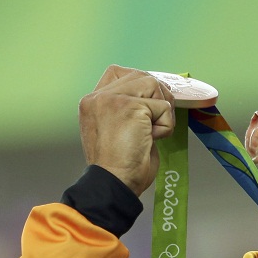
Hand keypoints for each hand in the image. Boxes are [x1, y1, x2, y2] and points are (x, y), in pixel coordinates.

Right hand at [79, 65, 174, 195]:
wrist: (114, 183)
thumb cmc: (119, 167)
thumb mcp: (115, 130)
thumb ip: (126, 109)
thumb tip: (156, 101)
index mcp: (92, 102)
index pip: (118, 73)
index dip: (140, 87)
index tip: (148, 109)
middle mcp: (99, 97)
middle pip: (141, 76)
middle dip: (157, 97)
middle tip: (155, 123)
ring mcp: (114, 100)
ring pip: (154, 85)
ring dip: (162, 111)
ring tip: (151, 133)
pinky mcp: (131, 107)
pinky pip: (164, 107)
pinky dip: (166, 126)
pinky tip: (151, 139)